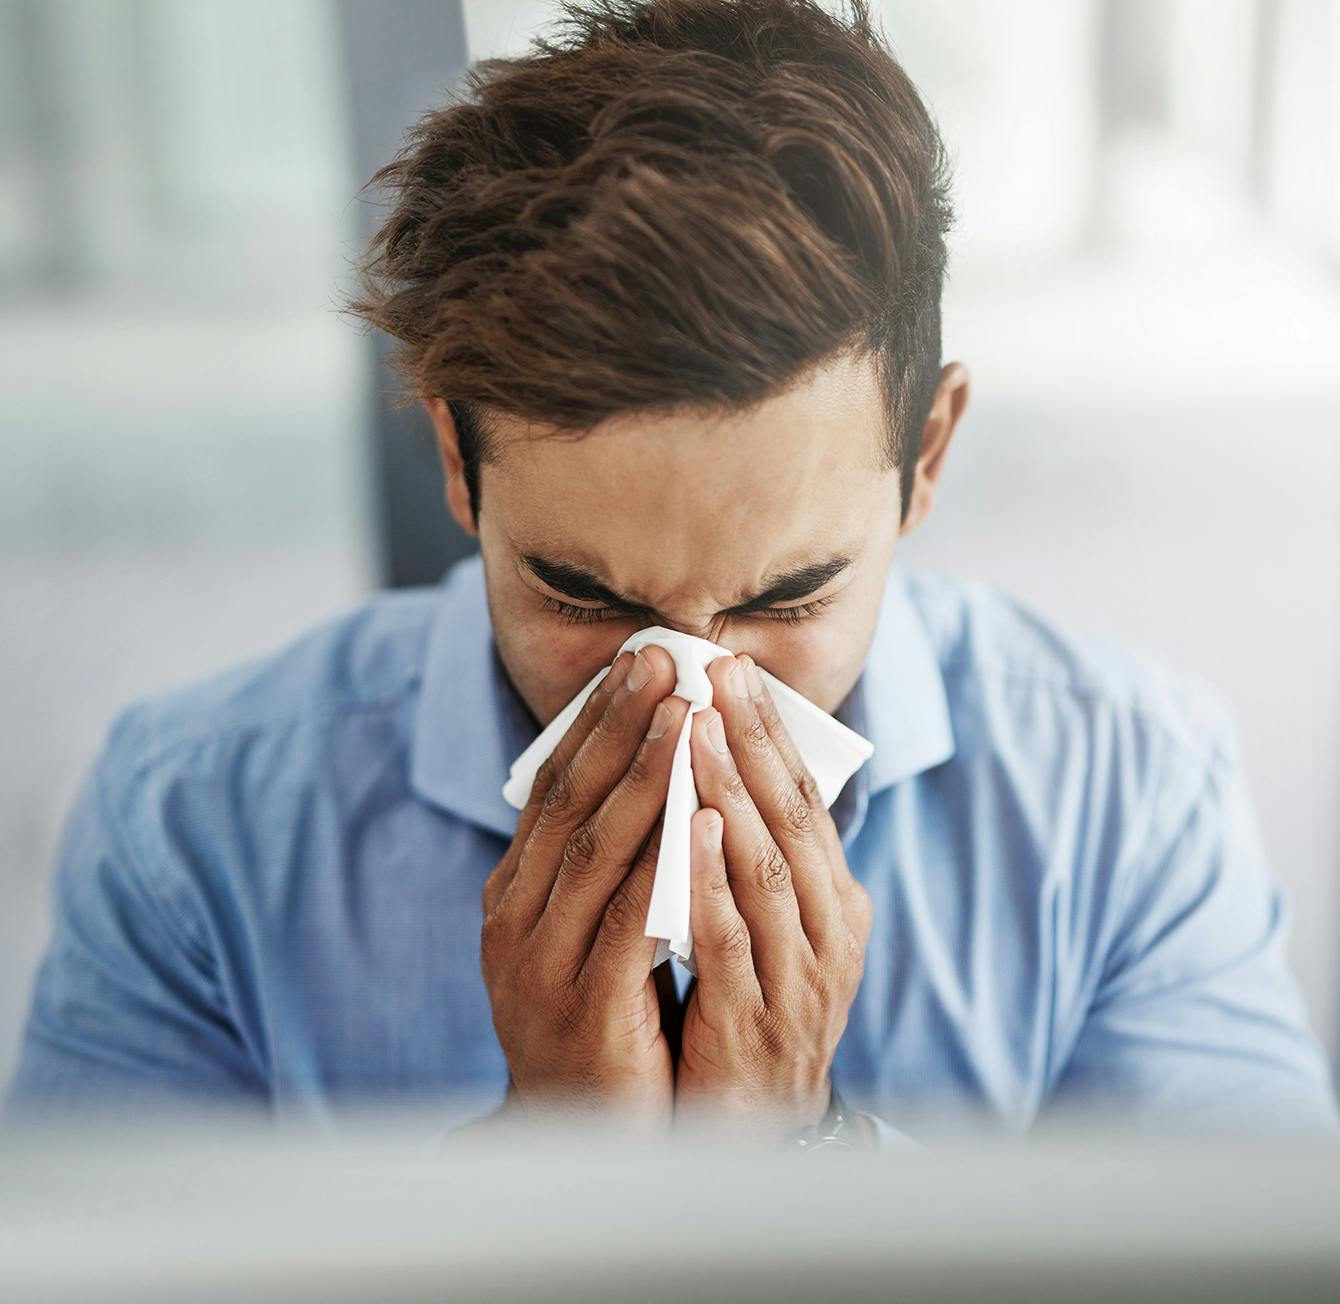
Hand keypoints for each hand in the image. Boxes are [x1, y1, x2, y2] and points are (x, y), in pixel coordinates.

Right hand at [479, 645, 690, 1129]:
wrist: (581, 1140)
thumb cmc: (601, 1020)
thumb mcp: (589, 931)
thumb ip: (608, 863)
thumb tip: (655, 773)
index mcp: (516, 893)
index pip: (554, 786)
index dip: (596, 720)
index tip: (640, 661)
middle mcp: (515, 917)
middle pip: (568, 800)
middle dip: (616, 725)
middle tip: (659, 659)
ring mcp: (541, 962)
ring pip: (593, 848)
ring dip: (639, 775)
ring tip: (682, 713)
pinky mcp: (583, 1006)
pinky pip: (626, 919)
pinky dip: (659, 862)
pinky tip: (697, 815)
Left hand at [675, 654, 873, 1140]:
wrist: (752, 1132)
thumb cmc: (752, 1011)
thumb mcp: (771, 928)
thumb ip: (756, 860)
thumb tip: (719, 770)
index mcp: (834, 903)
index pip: (804, 801)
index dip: (771, 734)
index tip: (734, 670)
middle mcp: (829, 933)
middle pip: (793, 820)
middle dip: (756, 741)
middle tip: (721, 672)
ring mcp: (800, 979)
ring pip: (768, 868)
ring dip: (732, 793)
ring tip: (699, 727)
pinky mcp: (756, 1021)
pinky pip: (733, 940)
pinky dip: (712, 880)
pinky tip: (691, 829)